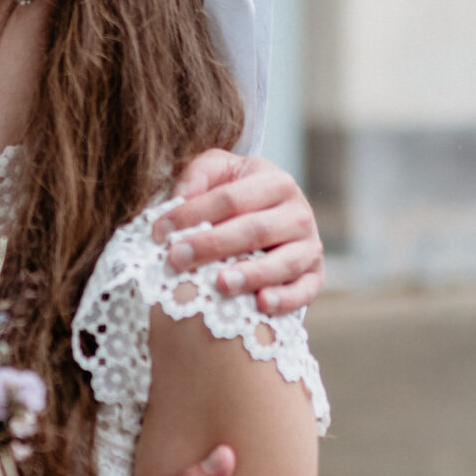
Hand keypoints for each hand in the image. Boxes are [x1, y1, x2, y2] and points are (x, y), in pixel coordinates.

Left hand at [159, 150, 323, 313]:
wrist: (273, 217)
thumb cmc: (238, 194)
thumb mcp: (220, 171)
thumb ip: (200, 174)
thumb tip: (181, 197)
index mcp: (276, 182)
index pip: (230, 198)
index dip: (193, 213)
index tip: (160, 231)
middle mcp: (299, 213)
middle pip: (254, 230)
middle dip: (212, 245)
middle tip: (177, 259)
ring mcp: (309, 246)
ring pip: (283, 262)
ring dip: (251, 274)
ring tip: (220, 284)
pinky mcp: (315, 276)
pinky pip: (305, 290)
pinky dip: (285, 298)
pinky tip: (261, 304)